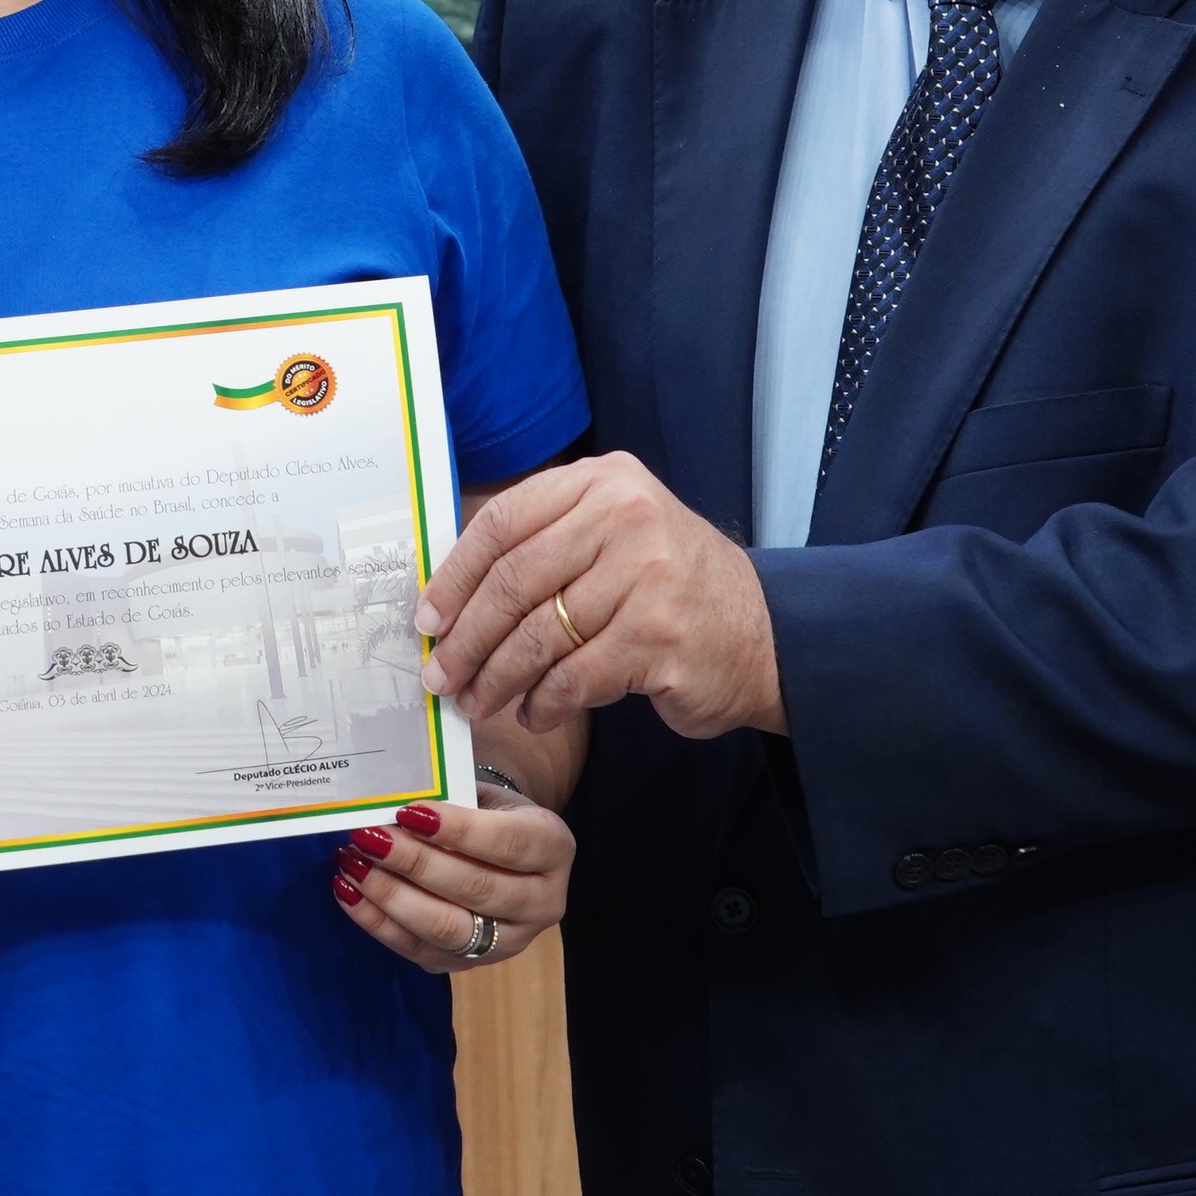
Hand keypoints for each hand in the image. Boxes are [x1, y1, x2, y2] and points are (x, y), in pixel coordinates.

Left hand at [330, 783, 570, 974]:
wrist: (504, 853)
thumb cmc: (488, 813)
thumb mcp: (482, 794)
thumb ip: (446, 798)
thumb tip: (385, 803)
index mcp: (553, 848)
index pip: (507, 843)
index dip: (458, 830)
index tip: (407, 812)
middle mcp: (543, 902)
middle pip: (475, 889)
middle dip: (413, 863)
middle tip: (366, 837)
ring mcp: (510, 941)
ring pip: (447, 928)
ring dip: (391, 896)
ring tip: (351, 865)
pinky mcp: (472, 965)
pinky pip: (420, 951)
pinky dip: (378, 923)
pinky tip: (348, 893)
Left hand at [416, 453, 784, 740]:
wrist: (767, 636)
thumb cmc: (671, 590)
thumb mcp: (614, 537)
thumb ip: (546, 545)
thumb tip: (449, 593)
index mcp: (603, 482)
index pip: (504, 522)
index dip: (455, 574)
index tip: (428, 616)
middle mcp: (626, 517)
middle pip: (514, 580)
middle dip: (467, 636)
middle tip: (442, 674)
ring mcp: (646, 576)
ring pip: (538, 633)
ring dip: (497, 677)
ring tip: (478, 701)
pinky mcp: (657, 638)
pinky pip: (572, 677)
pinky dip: (543, 701)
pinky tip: (534, 713)